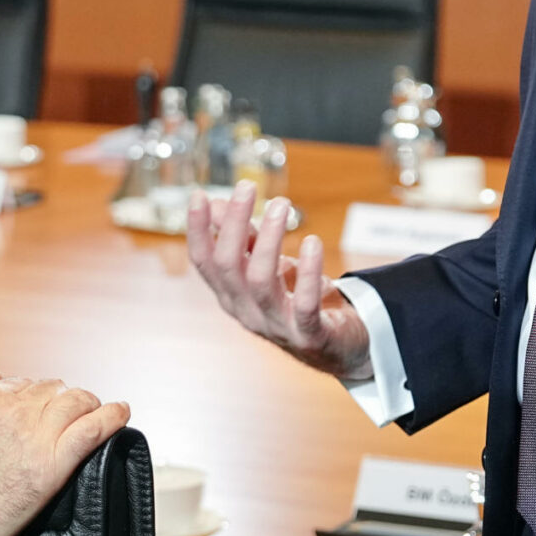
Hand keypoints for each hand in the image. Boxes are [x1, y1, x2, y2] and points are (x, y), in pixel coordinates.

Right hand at [0, 370, 129, 535]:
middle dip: (62, 396)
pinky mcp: (54, 463)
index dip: (32, 395)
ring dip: (89, 402)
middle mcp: (16, 410)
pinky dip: (111, 417)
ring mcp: (38, 435)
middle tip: (70, 407)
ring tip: (99, 406)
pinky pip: (92, 430)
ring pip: (76, 403)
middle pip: (52, 391)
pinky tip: (122, 412)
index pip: (21, 386)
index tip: (37, 405)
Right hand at [186, 183, 371, 382]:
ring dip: (270, 238)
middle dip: (235, 223)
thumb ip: (246, 239)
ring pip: (260, 280)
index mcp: (231, 296)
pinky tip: (312, 242)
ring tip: (281, 205)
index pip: (204, 262)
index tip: (199, 196)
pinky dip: (308, 271)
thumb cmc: (298, 301)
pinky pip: (304, 303)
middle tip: (248, 187)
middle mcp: (246, 312)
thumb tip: (218, 204)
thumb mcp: (269, 267)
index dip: (197, 230)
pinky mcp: (308, 335)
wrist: (337, 349)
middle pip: (228, 266)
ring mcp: (275, 326)